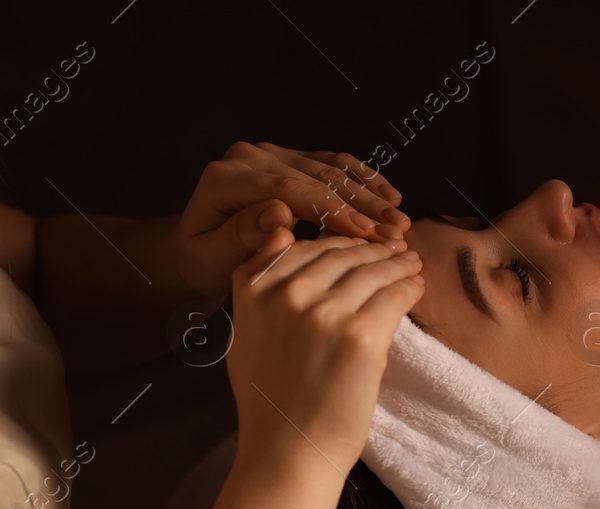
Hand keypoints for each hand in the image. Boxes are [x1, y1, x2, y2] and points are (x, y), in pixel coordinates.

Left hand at [173, 142, 411, 297]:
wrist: (196, 245)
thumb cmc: (204, 260)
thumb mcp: (212, 258)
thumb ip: (241, 236)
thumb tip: (278, 214)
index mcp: (227, 179)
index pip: (291, 191)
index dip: (334, 211)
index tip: (368, 235)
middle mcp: (251, 157)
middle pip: (316, 177)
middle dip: (362, 206)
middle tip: (397, 232)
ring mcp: (273, 154)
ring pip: (330, 168)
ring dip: (370, 194)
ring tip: (400, 219)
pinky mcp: (291, 159)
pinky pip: (333, 164)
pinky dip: (363, 179)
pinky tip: (390, 195)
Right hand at [228, 236, 424, 475]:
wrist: (289, 449)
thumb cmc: (269, 401)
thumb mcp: (246, 333)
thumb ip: (257, 284)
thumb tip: (278, 236)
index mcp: (253, 289)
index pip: (302, 246)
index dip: (337, 244)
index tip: (358, 247)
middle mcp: (286, 294)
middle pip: (340, 255)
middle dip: (371, 251)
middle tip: (395, 251)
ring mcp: (325, 313)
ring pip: (371, 272)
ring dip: (396, 264)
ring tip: (411, 264)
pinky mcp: (362, 336)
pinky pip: (394, 297)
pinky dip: (409, 287)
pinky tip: (417, 286)